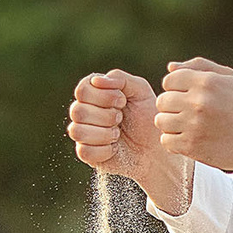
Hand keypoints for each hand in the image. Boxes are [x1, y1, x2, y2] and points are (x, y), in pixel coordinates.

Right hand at [68, 70, 176, 198]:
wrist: (156, 149)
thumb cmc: (147, 118)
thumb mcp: (140, 91)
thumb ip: (119, 78)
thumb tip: (96, 80)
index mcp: (94, 94)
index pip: (82, 90)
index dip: (103, 96)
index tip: (123, 101)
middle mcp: (84, 112)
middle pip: (77, 111)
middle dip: (106, 116)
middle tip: (121, 119)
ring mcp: (83, 133)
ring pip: (77, 131)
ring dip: (104, 133)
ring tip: (118, 134)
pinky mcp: (86, 154)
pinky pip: (84, 151)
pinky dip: (105, 150)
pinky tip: (115, 148)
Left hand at [155, 60, 232, 197]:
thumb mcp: (229, 79)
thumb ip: (200, 66)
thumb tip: (170, 67)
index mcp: (206, 81)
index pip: (169, 80)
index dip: (175, 89)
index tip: (187, 98)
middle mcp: (198, 101)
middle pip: (162, 101)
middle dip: (171, 107)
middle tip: (186, 114)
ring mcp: (194, 124)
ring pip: (161, 121)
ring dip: (170, 125)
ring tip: (186, 127)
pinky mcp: (192, 146)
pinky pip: (166, 141)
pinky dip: (173, 142)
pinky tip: (188, 140)